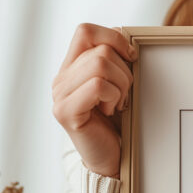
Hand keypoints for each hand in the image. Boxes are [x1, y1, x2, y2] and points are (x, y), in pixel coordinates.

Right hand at [51, 23, 137, 178]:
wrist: (112, 160)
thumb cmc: (119, 125)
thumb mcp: (120, 88)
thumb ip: (116, 62)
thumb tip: (124, 36)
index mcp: (72, 69)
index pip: (86, 32)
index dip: (113, 38)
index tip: (132, 58)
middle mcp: (61, 79)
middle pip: (100, 50)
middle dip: (125, 72)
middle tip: (125, 96)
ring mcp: (60, 95)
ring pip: (101, 65)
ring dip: (121, 86)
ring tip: (118, 105)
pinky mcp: (66, 111)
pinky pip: (98, 86)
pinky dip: (114, 98)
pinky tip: (111, 112)